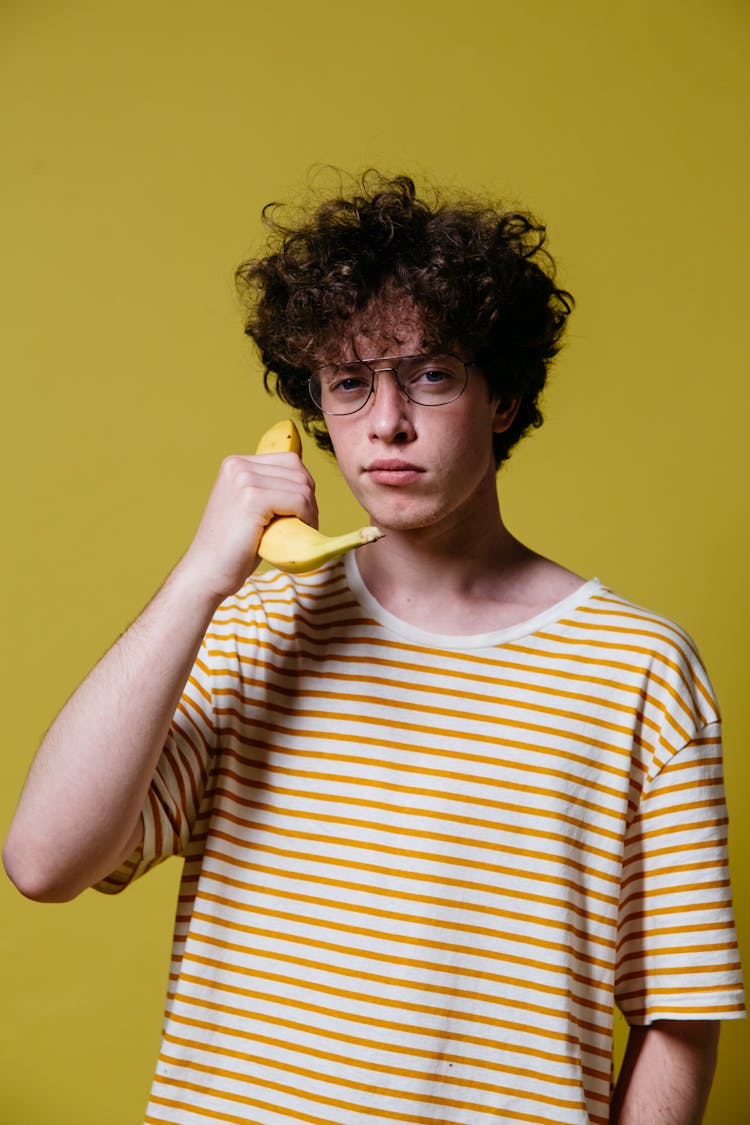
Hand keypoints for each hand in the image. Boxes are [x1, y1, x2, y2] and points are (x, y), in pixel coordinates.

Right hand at [177, 450, 318, 598]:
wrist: (207, 571)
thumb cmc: (232, 547)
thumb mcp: (249, 507)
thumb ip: (268, 489)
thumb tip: (306, 483)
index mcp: (236, 463)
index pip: (289, 461)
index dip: (303, 486)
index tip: (302, 511)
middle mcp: (238, 465)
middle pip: (298, 471)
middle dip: (310, 498)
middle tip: (306, 524)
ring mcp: (244, 479)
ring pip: (302, 486)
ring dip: (311, 510)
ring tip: (304, 530)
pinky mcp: (253, 498)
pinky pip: (298, 500)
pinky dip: (308, 517)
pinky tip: (302, 531)